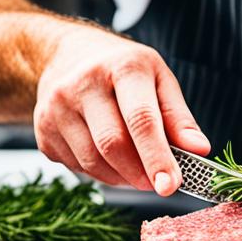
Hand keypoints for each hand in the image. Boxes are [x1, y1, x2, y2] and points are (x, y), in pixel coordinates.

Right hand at [33, 24, 209, 195]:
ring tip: (138, 170)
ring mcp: (56, 107)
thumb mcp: (159, 79)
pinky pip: (76, 166)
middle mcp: (84, 83)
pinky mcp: (42, 129)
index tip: (171, 185)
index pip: (141, 118)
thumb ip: (180, 118)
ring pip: (92, 161)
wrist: (67, 55)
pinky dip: (100, 173)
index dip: (157, 156)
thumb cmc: (123, 69)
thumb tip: (199, 151)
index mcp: (123, 66)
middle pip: (112, 144)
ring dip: (121, 177)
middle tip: (158, 184)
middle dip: (140, 173)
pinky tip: (110, 159)